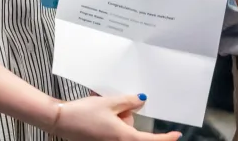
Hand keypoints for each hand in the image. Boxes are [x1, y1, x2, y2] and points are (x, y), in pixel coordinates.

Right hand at [54, 94, 180, 140]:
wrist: (60, 121)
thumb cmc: (84, 112)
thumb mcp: (109, 103)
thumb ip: (129, 102)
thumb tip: (142, 100)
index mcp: (123, 137)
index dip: (166, 138)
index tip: (177, 135)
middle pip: (133, 131)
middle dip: (127, 117)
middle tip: (115, 105)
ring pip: (122, 131)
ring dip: (117, 118)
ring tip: (102, 107)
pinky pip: (111, 133)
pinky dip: (109, 123)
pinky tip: (97, 114)